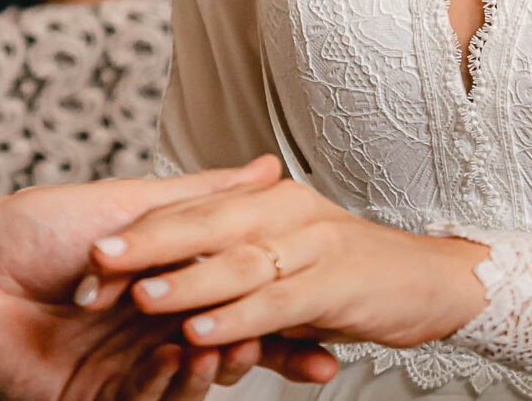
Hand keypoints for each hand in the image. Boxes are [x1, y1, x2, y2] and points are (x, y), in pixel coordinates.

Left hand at [0, 158, 340, 400]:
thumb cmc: (38, 228)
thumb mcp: (133, 203)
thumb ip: (204, 197)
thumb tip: (266, 168)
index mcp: (164, 285)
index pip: (234, 304)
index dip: (279, 316)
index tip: (324, 323)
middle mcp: (150, 329)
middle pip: (221, 350)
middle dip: (262, 350)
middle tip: (289, 339)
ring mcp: (125, 368)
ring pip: (190, 380)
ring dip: (217, 366)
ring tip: (234, 347)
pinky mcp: (97, 399)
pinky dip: (168, 384)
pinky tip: (181, 359)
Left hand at [86, 173, 489, 353]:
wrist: (439, 282)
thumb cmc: (359, 266)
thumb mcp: (291, 244)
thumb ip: (239, 232)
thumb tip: (174, 231)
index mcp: (267, 201)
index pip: (193, 209)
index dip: (143, 229)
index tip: (92, 247)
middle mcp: (285, 215)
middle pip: (205, 225)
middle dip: (148, 245)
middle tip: (99, 261)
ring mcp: (312, 247)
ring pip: (235, 264)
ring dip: (186, 281)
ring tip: (142, 296)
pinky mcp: (335, 286)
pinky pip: (276, 304)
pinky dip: (239, 318)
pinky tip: (204, 331)